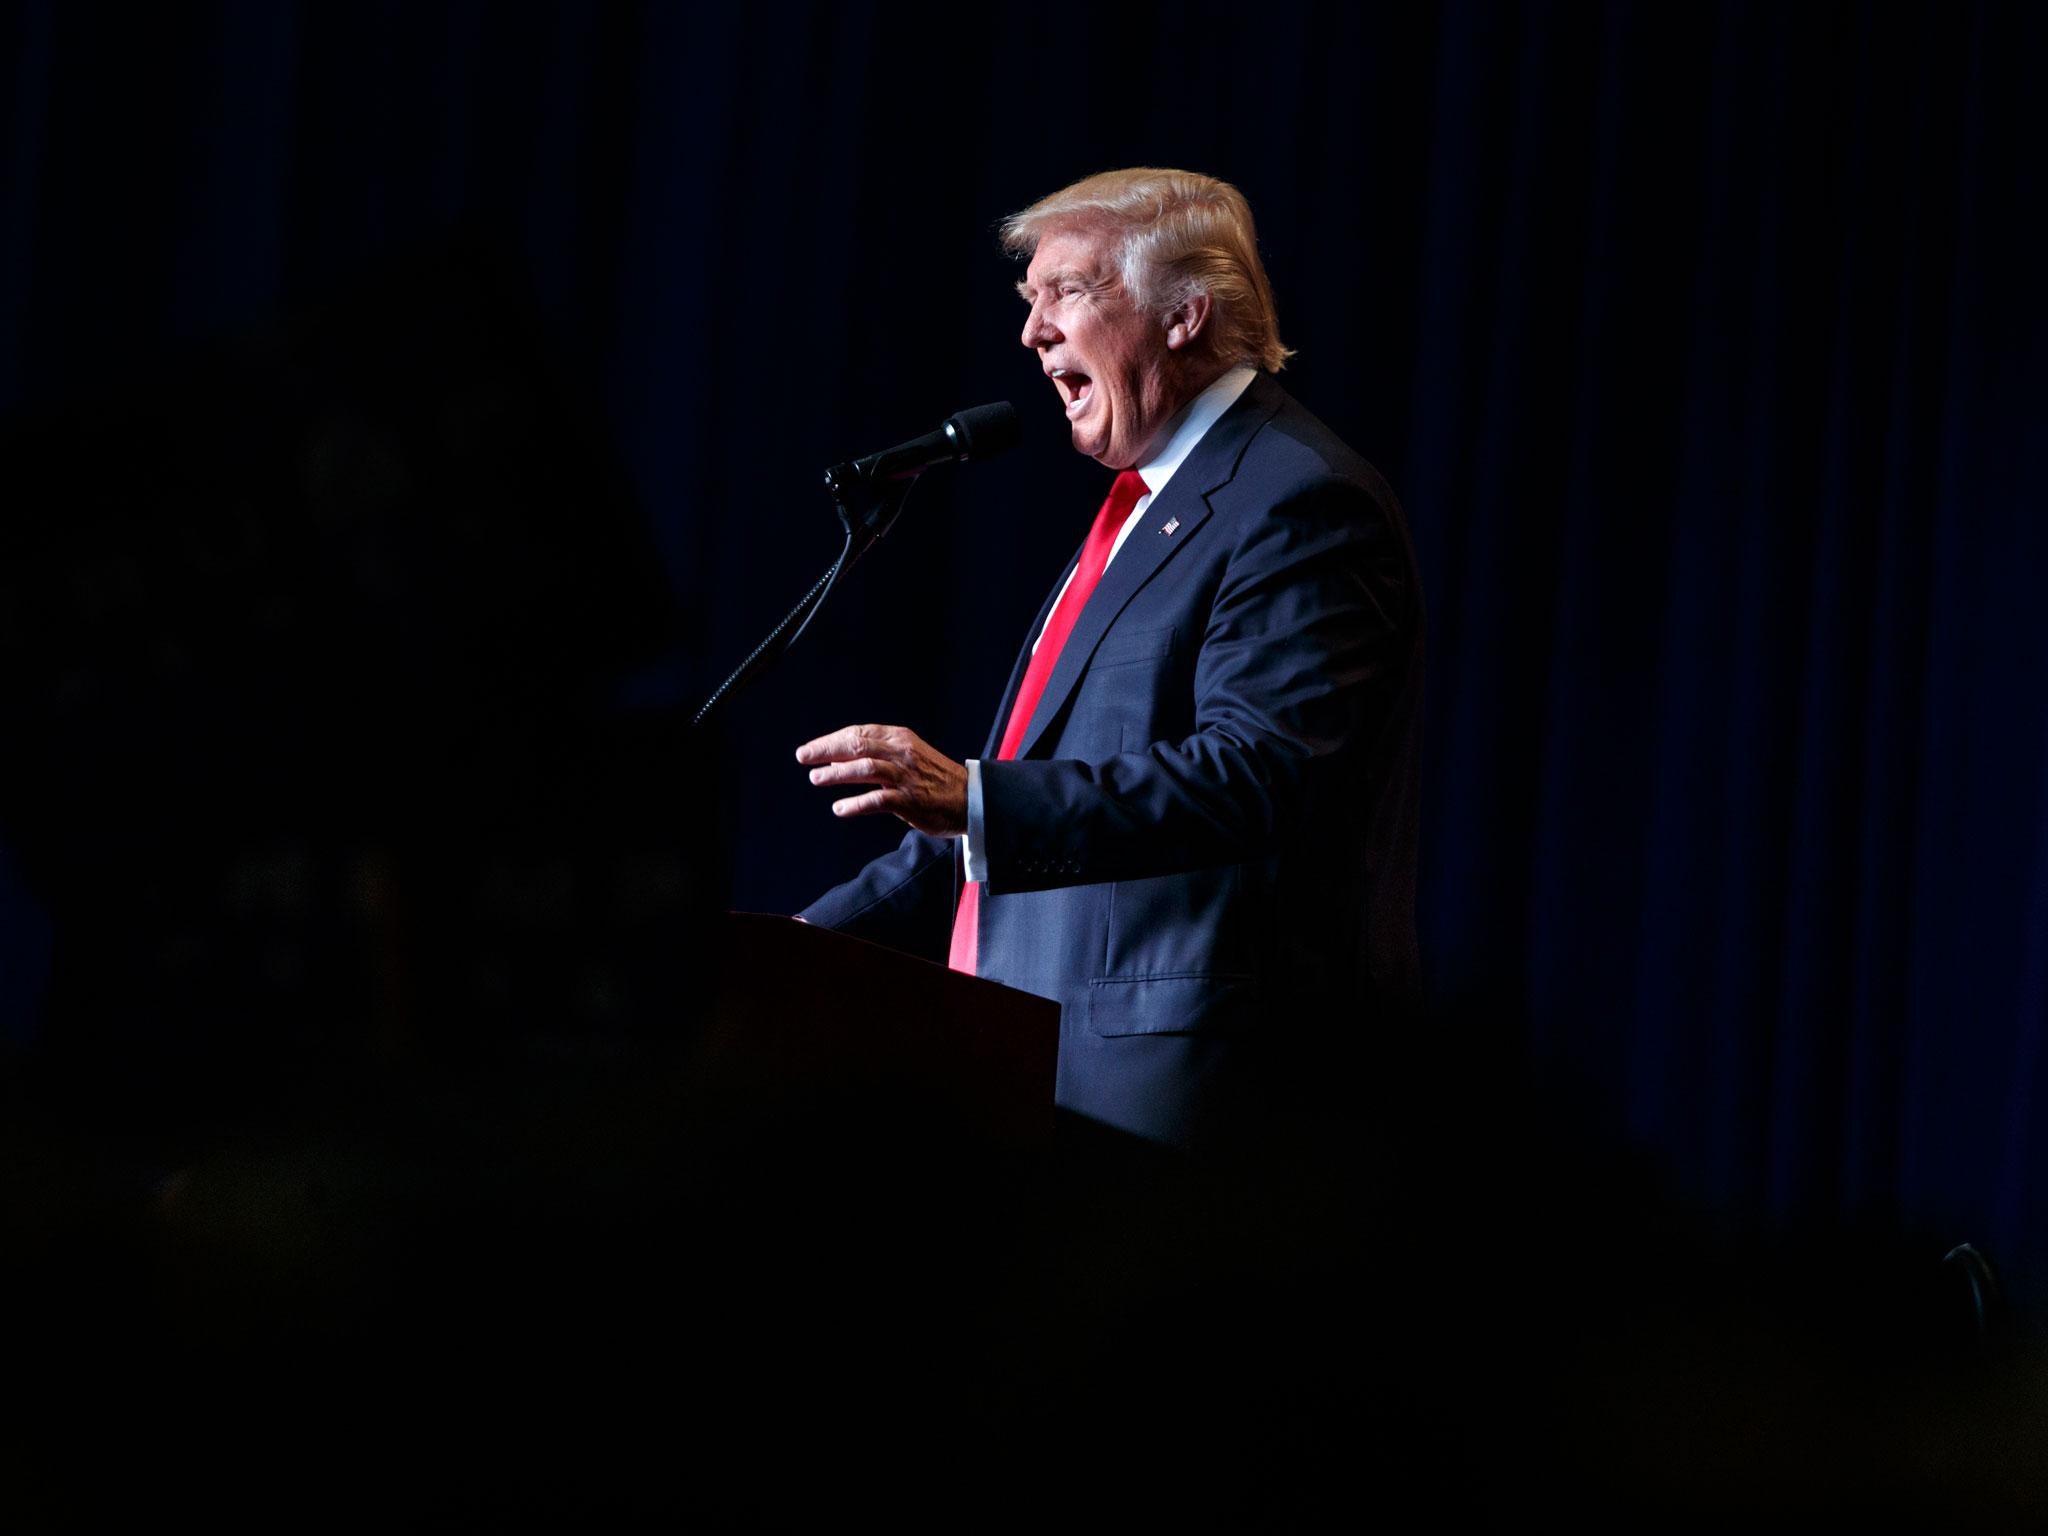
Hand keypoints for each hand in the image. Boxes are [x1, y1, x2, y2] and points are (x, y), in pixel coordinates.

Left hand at [796, 724, 966, 836]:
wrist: (970, 798)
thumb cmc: (934, 777)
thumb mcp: (907, 755)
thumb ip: (876, 754)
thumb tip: (837, 758)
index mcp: (900, 738)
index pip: (859, 733)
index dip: (831, 740)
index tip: (810, 749)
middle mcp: (902, 753)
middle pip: (858, 746)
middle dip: (826, 750)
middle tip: (804, 757)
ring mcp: (906, 777)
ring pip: (865, 769)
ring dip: (837, 774)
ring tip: (816, 779)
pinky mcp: (910, 800)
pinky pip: (878, 800)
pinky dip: (856, 804)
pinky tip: (840, 809)